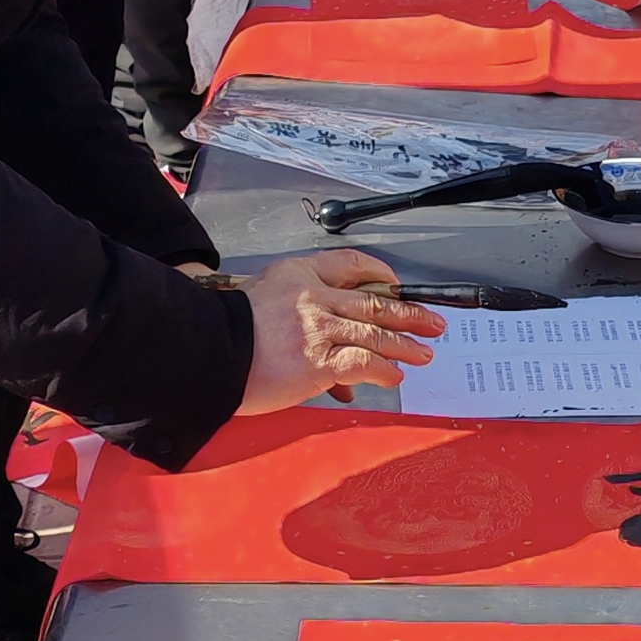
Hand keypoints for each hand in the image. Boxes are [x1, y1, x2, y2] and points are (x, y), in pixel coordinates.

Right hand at [234, 249, 447, 412]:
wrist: (208, 352)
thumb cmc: (225, 330)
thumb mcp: (260, 293)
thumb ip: (296, 305)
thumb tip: (325, 334)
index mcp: (299, 274)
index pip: (350, 264)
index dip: (379, 274)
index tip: (394, 284)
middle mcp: (314, 297)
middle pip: (374, 302)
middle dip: (409, 312)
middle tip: (432, 320)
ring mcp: (319, 329)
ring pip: (376, 333)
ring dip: (406, 345)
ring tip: (423, 353)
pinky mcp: (320, 361)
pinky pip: (364, 363)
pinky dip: (383, 370)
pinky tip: (393, 376)